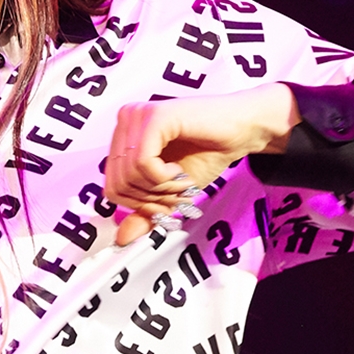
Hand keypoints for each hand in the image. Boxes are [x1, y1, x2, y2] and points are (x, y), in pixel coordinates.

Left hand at [105, 85, 298, 246]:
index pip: (111, 187)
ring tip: (182, 181)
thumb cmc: (207, 153)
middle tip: (177, 193)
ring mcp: (137, 115)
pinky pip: (143, 163)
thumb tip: (122, 239)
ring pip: (129, 175)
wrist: (242, 131)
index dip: (139, 206)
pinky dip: (165, 178)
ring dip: (162, 189)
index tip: (166, 203)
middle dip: (151, 200)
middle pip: (118, 184)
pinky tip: (180, 170)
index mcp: (123, 136)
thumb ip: (145, 212)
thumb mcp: (170, 192)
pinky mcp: (154, 115)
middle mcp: (125, 120)